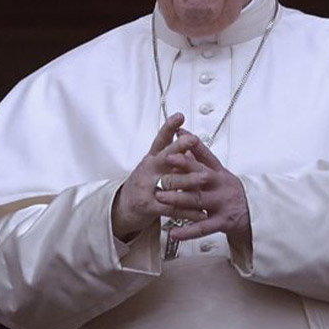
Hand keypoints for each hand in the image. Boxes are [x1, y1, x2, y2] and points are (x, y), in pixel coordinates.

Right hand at [110, 113, 193, 240]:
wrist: (124, 207)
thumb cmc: (145, 182)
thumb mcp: (155, 164)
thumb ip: (170, 153)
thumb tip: (189, 136)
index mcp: (152, 158)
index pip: (161, 140)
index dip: (169, 128)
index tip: (180, 116)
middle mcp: (149, 170)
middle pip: (165, 156)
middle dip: (178, 147)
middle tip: (192, 139)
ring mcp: (147, 188)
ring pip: (170, 182)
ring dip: (188, 180)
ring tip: (204, 177)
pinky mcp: (149, 207)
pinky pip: (171, 209)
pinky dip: (187, 211)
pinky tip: (201, 213)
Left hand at [155, 129, 251, 246]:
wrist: (254, 213)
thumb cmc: (229, 191)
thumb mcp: (219, 172)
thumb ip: (200, 157)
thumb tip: (184, 135)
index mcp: (219, 172)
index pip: (206, 156)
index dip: (192, 146)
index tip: (178, 138)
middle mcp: (221, 186)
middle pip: (202, 177)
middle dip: (182, 174)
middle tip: (163, 174)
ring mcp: (222, 204)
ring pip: (199, 200)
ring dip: (178, 198)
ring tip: (161, 197)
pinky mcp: (222, 222)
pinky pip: (203, 228)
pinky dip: (188, 231)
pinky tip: (174, 232)